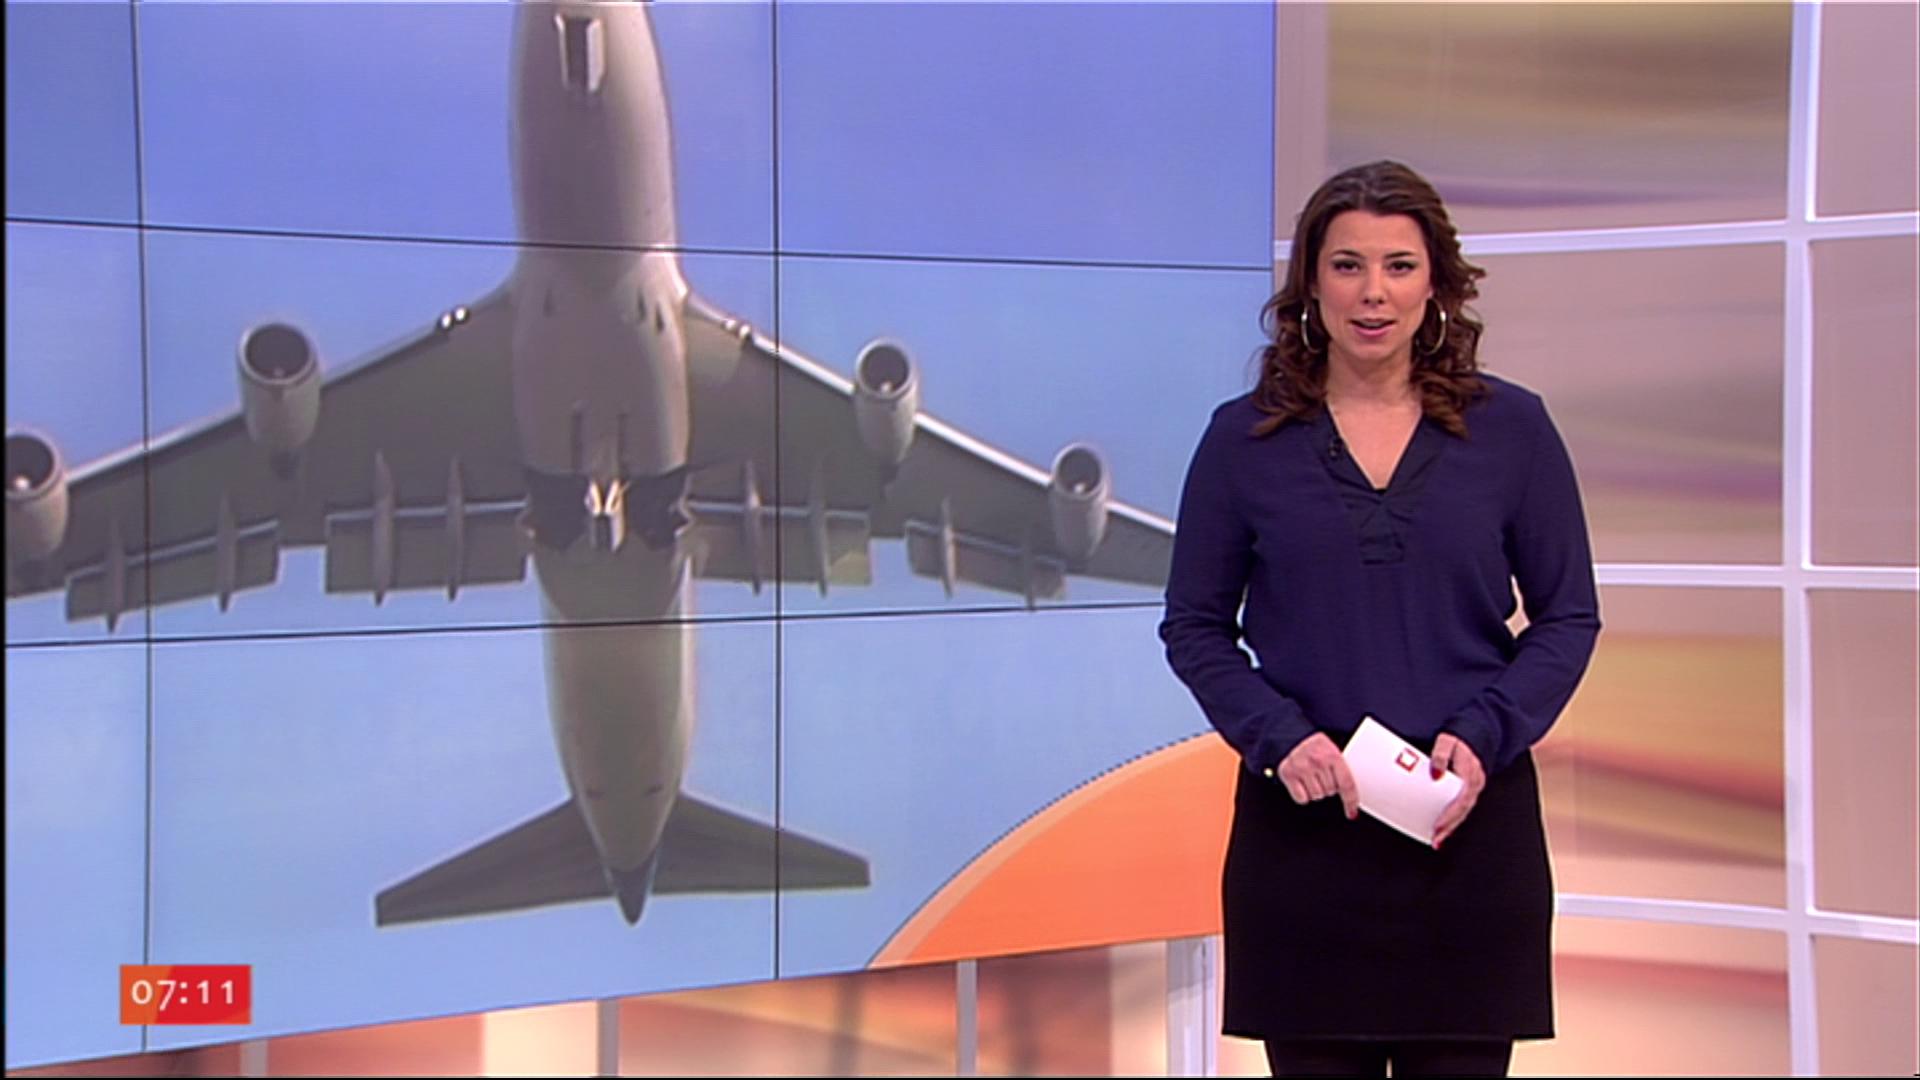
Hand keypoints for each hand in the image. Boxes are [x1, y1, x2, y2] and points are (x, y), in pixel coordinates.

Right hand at [1276, 733, 1358, 819]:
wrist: (1293, 737)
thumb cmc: (1316, 747)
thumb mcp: (1333, 752)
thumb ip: (1344, 769)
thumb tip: (1354, 796)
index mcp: (1333, 755)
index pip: (1346, 784)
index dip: (1350, 801)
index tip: (1351, 812)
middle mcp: (1317, 761)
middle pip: (1331, 791)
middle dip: (1329, 786)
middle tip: (1323, 774)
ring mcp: (1301, 767)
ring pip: (1316, 796)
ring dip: (1316, 790)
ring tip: (1312, 777)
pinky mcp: (1288, 773)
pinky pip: (1301, 798)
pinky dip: (1302, 794)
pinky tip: (1302, 782)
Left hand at [1429, 733, 1485, 848]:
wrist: (1477, 733)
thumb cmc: (1459, 739)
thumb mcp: (1447, 742)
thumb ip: (1440, 755)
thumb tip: (1435, 773)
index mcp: (1470, 774)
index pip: (1461, 800)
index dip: (1449, 815)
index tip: (1437, 826)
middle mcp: (1476, 783)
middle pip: (1463, 810)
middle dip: (1449, 827)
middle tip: (1436, 840)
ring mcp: (1476, 787)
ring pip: (1464, 811)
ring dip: (1452, 826)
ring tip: (1438, 840)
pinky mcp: (1472, 789)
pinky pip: (1464, 807)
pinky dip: (1455, 818)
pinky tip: (1445, 827)